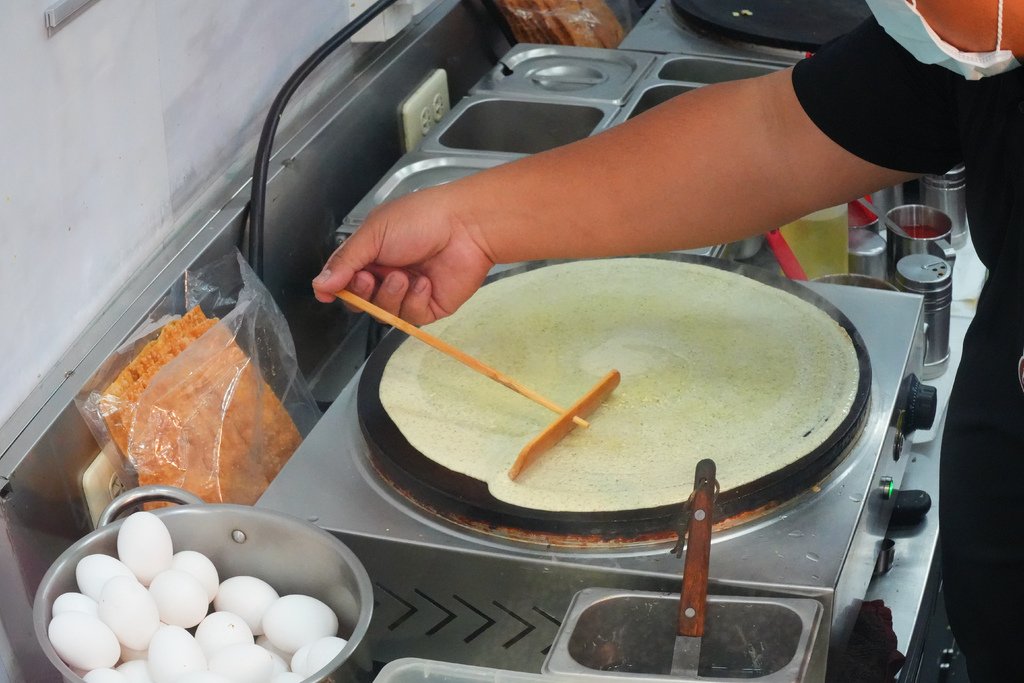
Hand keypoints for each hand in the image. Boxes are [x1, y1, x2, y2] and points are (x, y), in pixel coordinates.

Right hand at [311, 188, 495, 324]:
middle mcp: (388, 273)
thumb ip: (345, 262)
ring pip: (384, 312)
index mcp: (372, 253)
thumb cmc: (422, 219)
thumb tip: (319, 286)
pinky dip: (414, 301)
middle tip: (369, 278)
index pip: (344, 280)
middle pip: (361, 301)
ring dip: (390, 295)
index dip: (336, 288)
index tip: (329, 292)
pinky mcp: (430, 305)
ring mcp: (409, 291)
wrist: (466, 226)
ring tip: (403, 276)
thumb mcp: (374, 234)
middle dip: (362, 293)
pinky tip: (426, 283)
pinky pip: (410, 317)